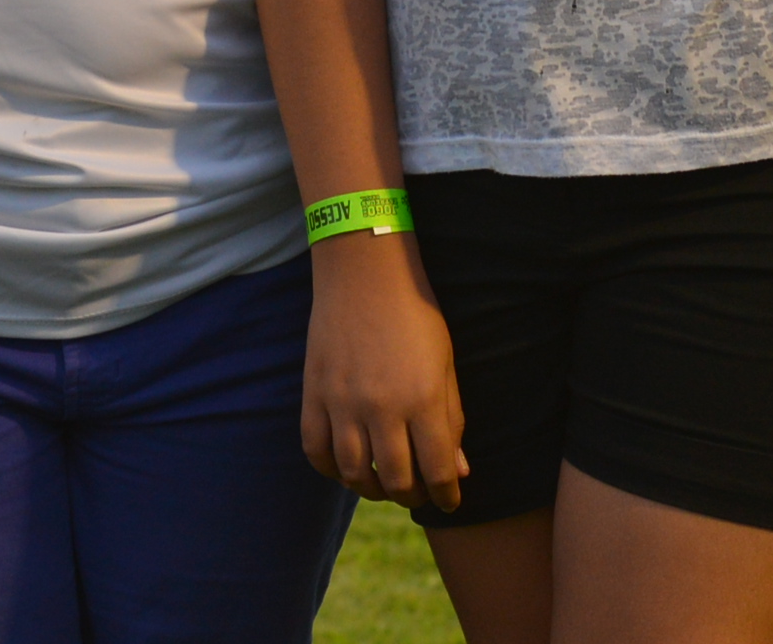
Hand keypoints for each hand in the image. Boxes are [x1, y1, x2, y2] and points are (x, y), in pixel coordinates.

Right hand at [301, 238, 468, 512]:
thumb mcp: (445, 364)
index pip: (438, 471)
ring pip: (354, 474)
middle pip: (396, 481)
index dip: (447, 495)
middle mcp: (381, 406)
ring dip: (372, 489)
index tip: (449, 501)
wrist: (364, 272)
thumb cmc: (415, 315)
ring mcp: (342, 402)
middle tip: (418, 492)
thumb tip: (459, 472)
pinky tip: (348, 466)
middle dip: (412, 496)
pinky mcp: (313, 393)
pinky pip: (316, 451)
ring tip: (384, 483)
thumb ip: (451, 419)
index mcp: (422, 398)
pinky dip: (332, 469)